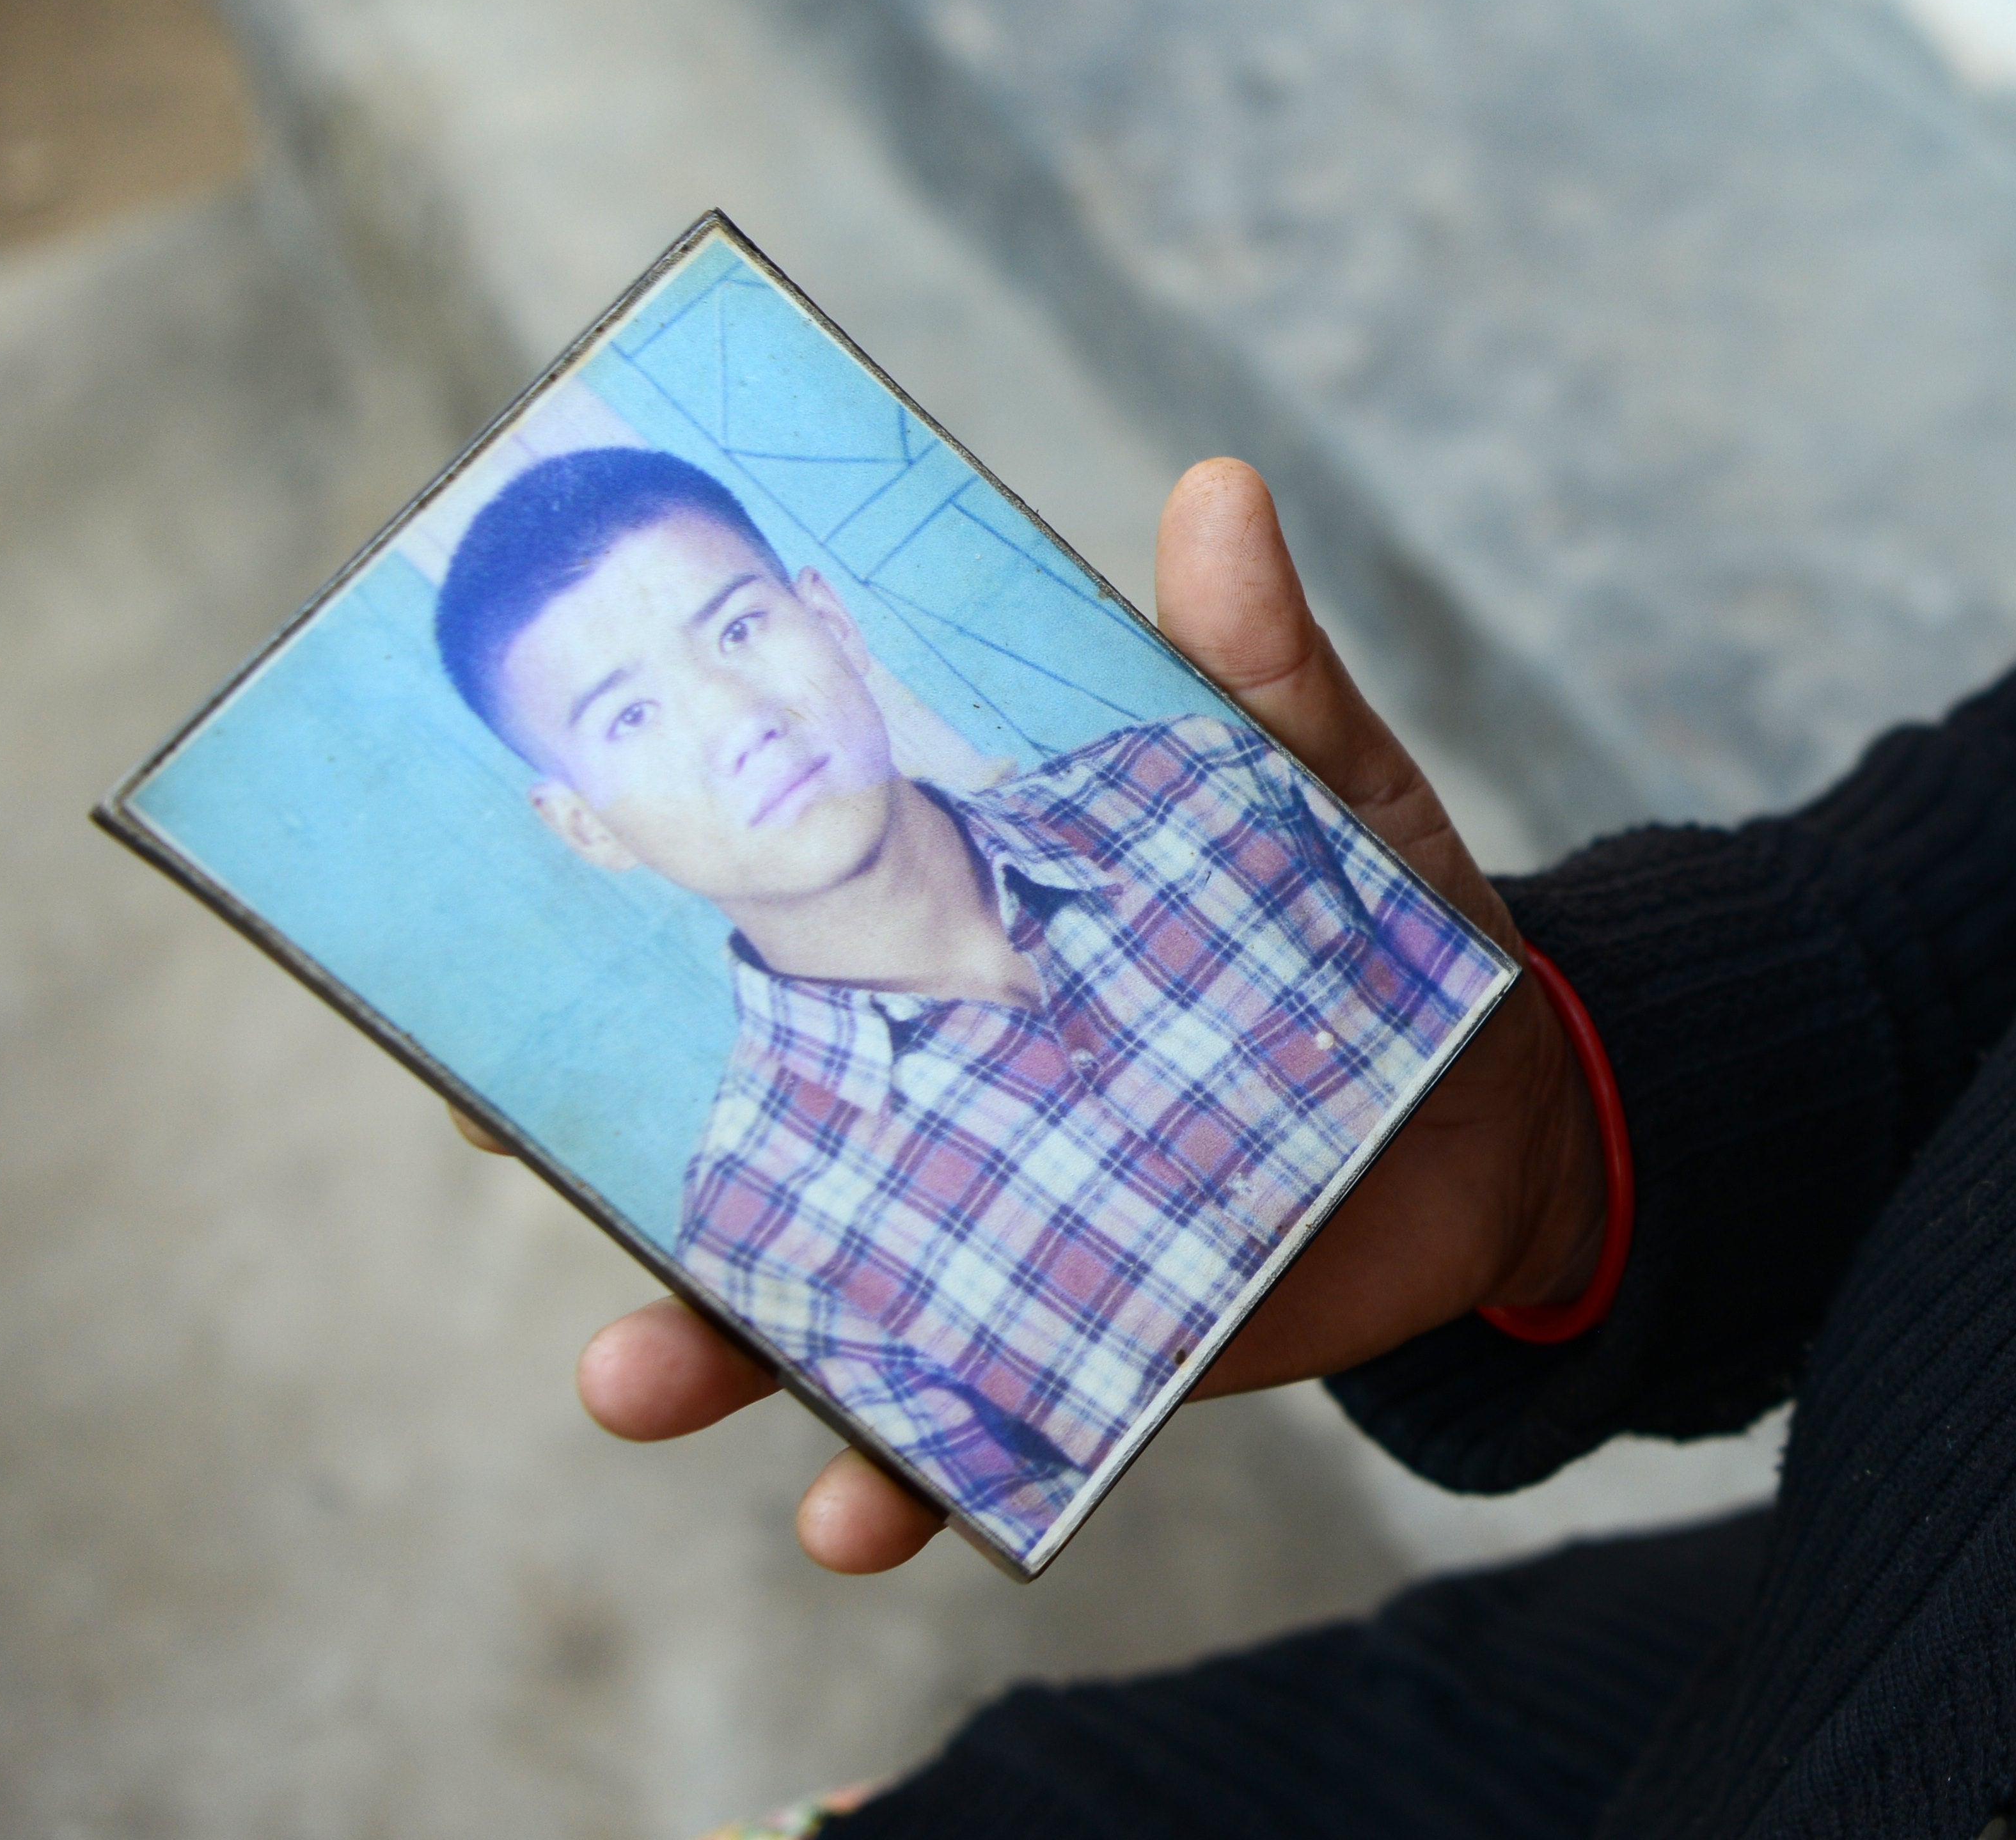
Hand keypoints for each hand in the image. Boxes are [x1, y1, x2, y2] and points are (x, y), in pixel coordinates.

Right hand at [485, 458, 1606, 1571]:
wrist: (1518, 1105)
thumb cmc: (1388, 921)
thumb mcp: (1326, 788)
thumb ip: (1258, 671)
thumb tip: (1219, 502)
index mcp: (964, 939)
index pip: (761, 941)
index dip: (623, 953)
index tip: (497, 958)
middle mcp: (941, 1091)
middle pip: (728, 1134)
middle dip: (607, 1156)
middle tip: (502, 1137)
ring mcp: (993, 1231)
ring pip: (801, 1303)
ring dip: (705, 1348)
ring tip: (635, 1379)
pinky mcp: (1079, 1351)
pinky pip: (962, 1436)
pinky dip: (902, 1482)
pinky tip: (862, 1513)